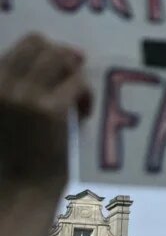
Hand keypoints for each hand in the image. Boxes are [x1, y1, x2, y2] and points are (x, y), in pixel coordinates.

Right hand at [0, 34, 89, 195]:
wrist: (20, 190)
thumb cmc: (17, 151)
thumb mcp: (12, 111)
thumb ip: (28, 82)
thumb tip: (72, 52)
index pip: (25, 44)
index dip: (49, 51)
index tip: (63, 69)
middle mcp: (1, 86)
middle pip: (44, 45)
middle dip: (64, 59)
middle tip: (71, 85)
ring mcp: (22, 96)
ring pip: (62, 58)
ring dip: (75, 77)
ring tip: (75, 104)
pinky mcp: (48, 110)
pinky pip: (78, 82)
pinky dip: (86, 96)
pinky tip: (82, 116)